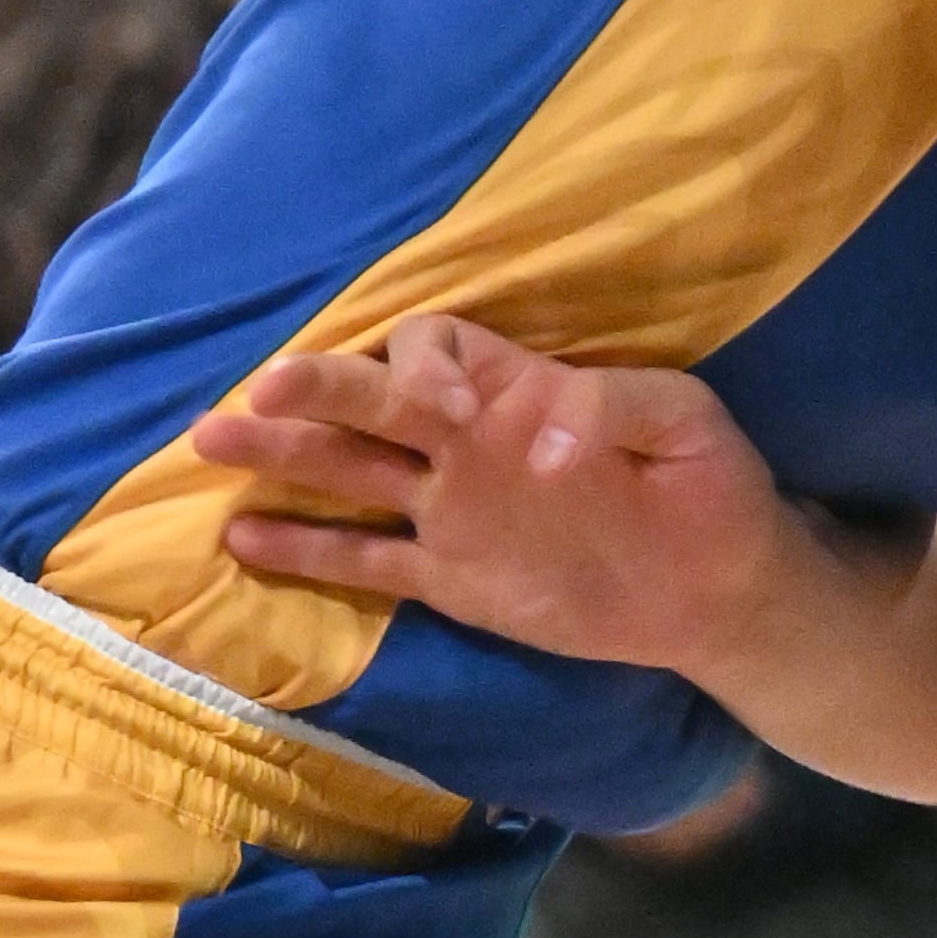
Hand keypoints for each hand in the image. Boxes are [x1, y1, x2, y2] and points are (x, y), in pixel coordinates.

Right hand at [189, 315, 783, 673]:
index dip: (423, 366)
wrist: (720, 588)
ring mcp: (451, 510)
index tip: (440, 406)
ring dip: (285, 455)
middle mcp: (465, 442)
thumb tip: (537, 438)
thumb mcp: (686, 424)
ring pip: (349, 472)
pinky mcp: (451, 578)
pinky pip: (367, 561)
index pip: (436, 349)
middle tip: (260, 390)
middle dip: (315, 391)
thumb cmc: (710, 487)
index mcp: (516, 390)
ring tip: (216, 441)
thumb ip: (616, 404)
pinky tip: (242, 538)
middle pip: (370, 402)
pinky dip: (306, 550)